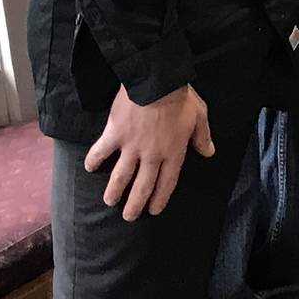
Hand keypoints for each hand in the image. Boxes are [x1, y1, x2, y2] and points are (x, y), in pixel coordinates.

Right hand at [84, 83, 213, 220]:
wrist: (156, 82)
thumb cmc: (181, 97)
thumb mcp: (199, 116)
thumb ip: (202, 136)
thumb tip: (209, 153)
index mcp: (173, 152)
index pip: (167, 182)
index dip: (160, 198)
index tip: (154, 210)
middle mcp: (151, 155)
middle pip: (143, 186)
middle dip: (135, 204)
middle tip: (129, 216)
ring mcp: (131, 147)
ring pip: (121, 176)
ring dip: (114, 191)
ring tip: (109, 202)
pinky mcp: (115, 135)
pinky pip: (101, 151)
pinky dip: (94, 160)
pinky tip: (89, 168)